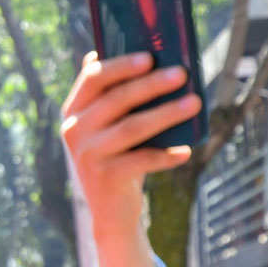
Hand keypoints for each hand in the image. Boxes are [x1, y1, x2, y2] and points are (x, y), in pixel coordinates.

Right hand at [60, 52, 198, 239]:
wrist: (109, 209)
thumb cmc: (117, 156)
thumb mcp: (107, 127)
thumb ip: (113, 97)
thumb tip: (145, 59)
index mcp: (74, 111)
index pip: (92, 79)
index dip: (120, 66)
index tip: (149, 57)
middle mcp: (75, 130)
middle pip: (116, 100)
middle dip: (151, 84)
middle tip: (181, 74)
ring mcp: (88, 155)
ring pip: (132, 127)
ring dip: (166, 114)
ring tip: (194, 104)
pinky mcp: (105, 177)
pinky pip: (142, 160)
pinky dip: (166, 155)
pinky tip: (185, 151)